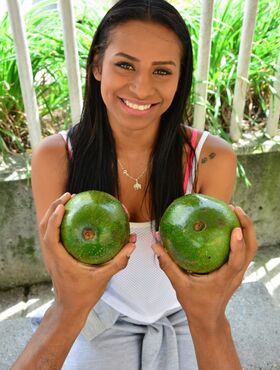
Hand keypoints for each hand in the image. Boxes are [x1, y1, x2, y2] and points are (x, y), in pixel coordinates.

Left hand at [39, 192, 135, 318]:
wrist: (70, 307)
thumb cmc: (85, 294)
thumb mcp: (104, 277)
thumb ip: (118, 261)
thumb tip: (132, 244)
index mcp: (60, 261)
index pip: (51, 237)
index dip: (54, 220)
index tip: (63, 205)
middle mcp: (52, 256)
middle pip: (44, 227)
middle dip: (53, 208)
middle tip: (69, 195)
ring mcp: (51, 256)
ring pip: (45, 230)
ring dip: (53, 213)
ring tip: (67, 201)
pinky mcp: (53, 256)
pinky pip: (51, 235)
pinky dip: (56, 222)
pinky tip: (71, 217)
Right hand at [152, 206, 256, 330]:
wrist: (208, 318)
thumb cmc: (195, 303)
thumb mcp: (179, 284)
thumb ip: (167, 264)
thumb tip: (156, 245)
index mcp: (225, 278)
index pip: (237, 261)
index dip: (238, 244)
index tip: (235, 228)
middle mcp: (236, 274)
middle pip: (251, 248)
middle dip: (247, 226)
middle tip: (234, 208)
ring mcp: (239, 272)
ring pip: (251, 247)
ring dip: (246, 228)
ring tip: (234, 211)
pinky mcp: (237, 270)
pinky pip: (244, 250)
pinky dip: (241, 235)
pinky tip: (229, 224)